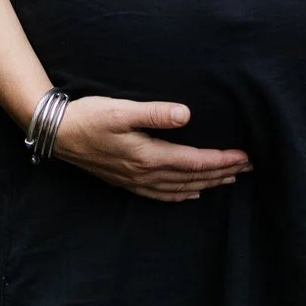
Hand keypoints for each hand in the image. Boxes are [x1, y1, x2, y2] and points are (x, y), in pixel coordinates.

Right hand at [50, 96, 250, 201]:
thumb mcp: (122, 110)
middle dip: (221, 173)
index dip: (221, 160)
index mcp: (147, 156)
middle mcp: (144, 174)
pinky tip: (191, 194)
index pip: (194, 162)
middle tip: (248, 168)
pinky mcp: (126, 181)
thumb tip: (187, 115)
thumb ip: (155, 113)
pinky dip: (181, 195)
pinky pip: (161, 195)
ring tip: (229, 179)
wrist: (58, 133)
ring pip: (179, 188)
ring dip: (206, 184)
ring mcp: (134, 181)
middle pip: (191, 178)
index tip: (244, 156)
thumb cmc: (89, 116)